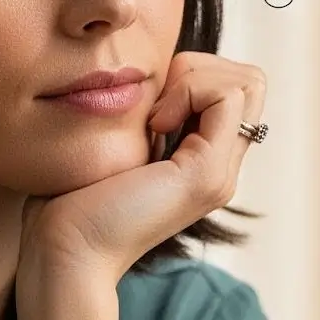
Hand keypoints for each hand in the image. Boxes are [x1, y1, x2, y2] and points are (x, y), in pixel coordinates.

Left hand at [18, 52, 265, 284]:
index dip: (196, 75)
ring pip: (246, 84)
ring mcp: (220, 173)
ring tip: (155, 118)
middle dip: (201, 69)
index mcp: (204, 162)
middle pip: (251, 82)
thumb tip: (154, 71)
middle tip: (156, 105)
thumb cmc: (75, 199)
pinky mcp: (207, 173)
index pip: (236, 89)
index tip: (151, 104)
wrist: (68, 249)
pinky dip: (189, 91)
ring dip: (195, 79)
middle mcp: (222, 169)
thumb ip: (147, 114)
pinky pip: (226, 97)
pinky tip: (154, 125)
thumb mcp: (120, 142)